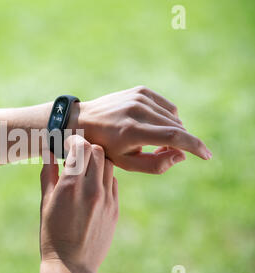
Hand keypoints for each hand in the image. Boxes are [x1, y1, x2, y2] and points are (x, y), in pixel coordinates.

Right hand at [39, 135, 118, 272]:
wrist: (72, 265)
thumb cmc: (52, 234)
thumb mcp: (45, 203)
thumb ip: (48, 174)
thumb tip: (49, 151)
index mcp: (70, 186)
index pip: (81, 147)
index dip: (75, 141)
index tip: (68, 145)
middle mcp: (91, 189)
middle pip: (98, 151)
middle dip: (87, 149)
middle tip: (77, 155)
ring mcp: (106, 199)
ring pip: (109, 165)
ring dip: (97, 162)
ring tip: (85, 171)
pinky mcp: (115, 209)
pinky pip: (113, 182)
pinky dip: (104, 178)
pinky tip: (93, 187)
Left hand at [68, 86, 212, 173]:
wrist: (82, 121)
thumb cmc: (104, 147)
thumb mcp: (126, 163)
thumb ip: (155, 164)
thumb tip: (181, 154)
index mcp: (131, 131)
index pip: (173, 136)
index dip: (195, 146)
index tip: (207, 155)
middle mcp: (137, 111)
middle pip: (176, 127)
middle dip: (179, 142)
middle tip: (164, 152)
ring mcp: (139, 98)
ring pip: (173, 117)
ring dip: (172, 131)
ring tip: (154, 140)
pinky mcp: (140, 91)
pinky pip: (167, 107)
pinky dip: (167, 118)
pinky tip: (153, 125)